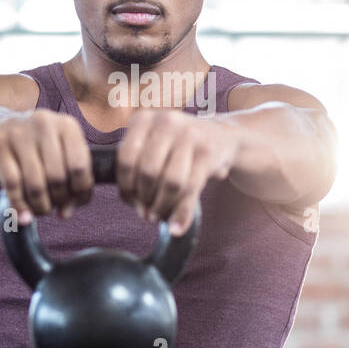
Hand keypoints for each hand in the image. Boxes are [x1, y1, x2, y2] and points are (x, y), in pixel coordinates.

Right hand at [0, 109, 94, 224]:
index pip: (80, 166)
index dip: (80, 191)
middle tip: (54, 206)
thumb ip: (70, 181)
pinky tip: (25, 214)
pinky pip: (13, 186)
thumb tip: (65, 212)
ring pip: (35, 184)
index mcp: (67, 125)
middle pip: (57, 177)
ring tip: (41, 209)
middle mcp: (44, 124)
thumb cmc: (36, 148)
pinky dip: (20, 206)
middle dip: (58, 199)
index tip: (74, 202)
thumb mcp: (59, 154)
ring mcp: (18, 134)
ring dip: (41, 206)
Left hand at [116, 109, 238, 235]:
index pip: (126, 158)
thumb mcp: (155, 146)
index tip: (131, 200)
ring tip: (158, 215)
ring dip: (162, 206)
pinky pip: (191, 189)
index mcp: (144, 119)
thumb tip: (134, 203)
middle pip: (148, 172)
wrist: (222, 137)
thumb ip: (138, 168)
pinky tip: (176, 228)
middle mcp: (166, 121)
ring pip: (170, 182)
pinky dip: (182, 214)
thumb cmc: (178, 148)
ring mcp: (190, 135)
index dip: (125, 186)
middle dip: (144, 199)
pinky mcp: (208, 152)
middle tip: (146, 212)